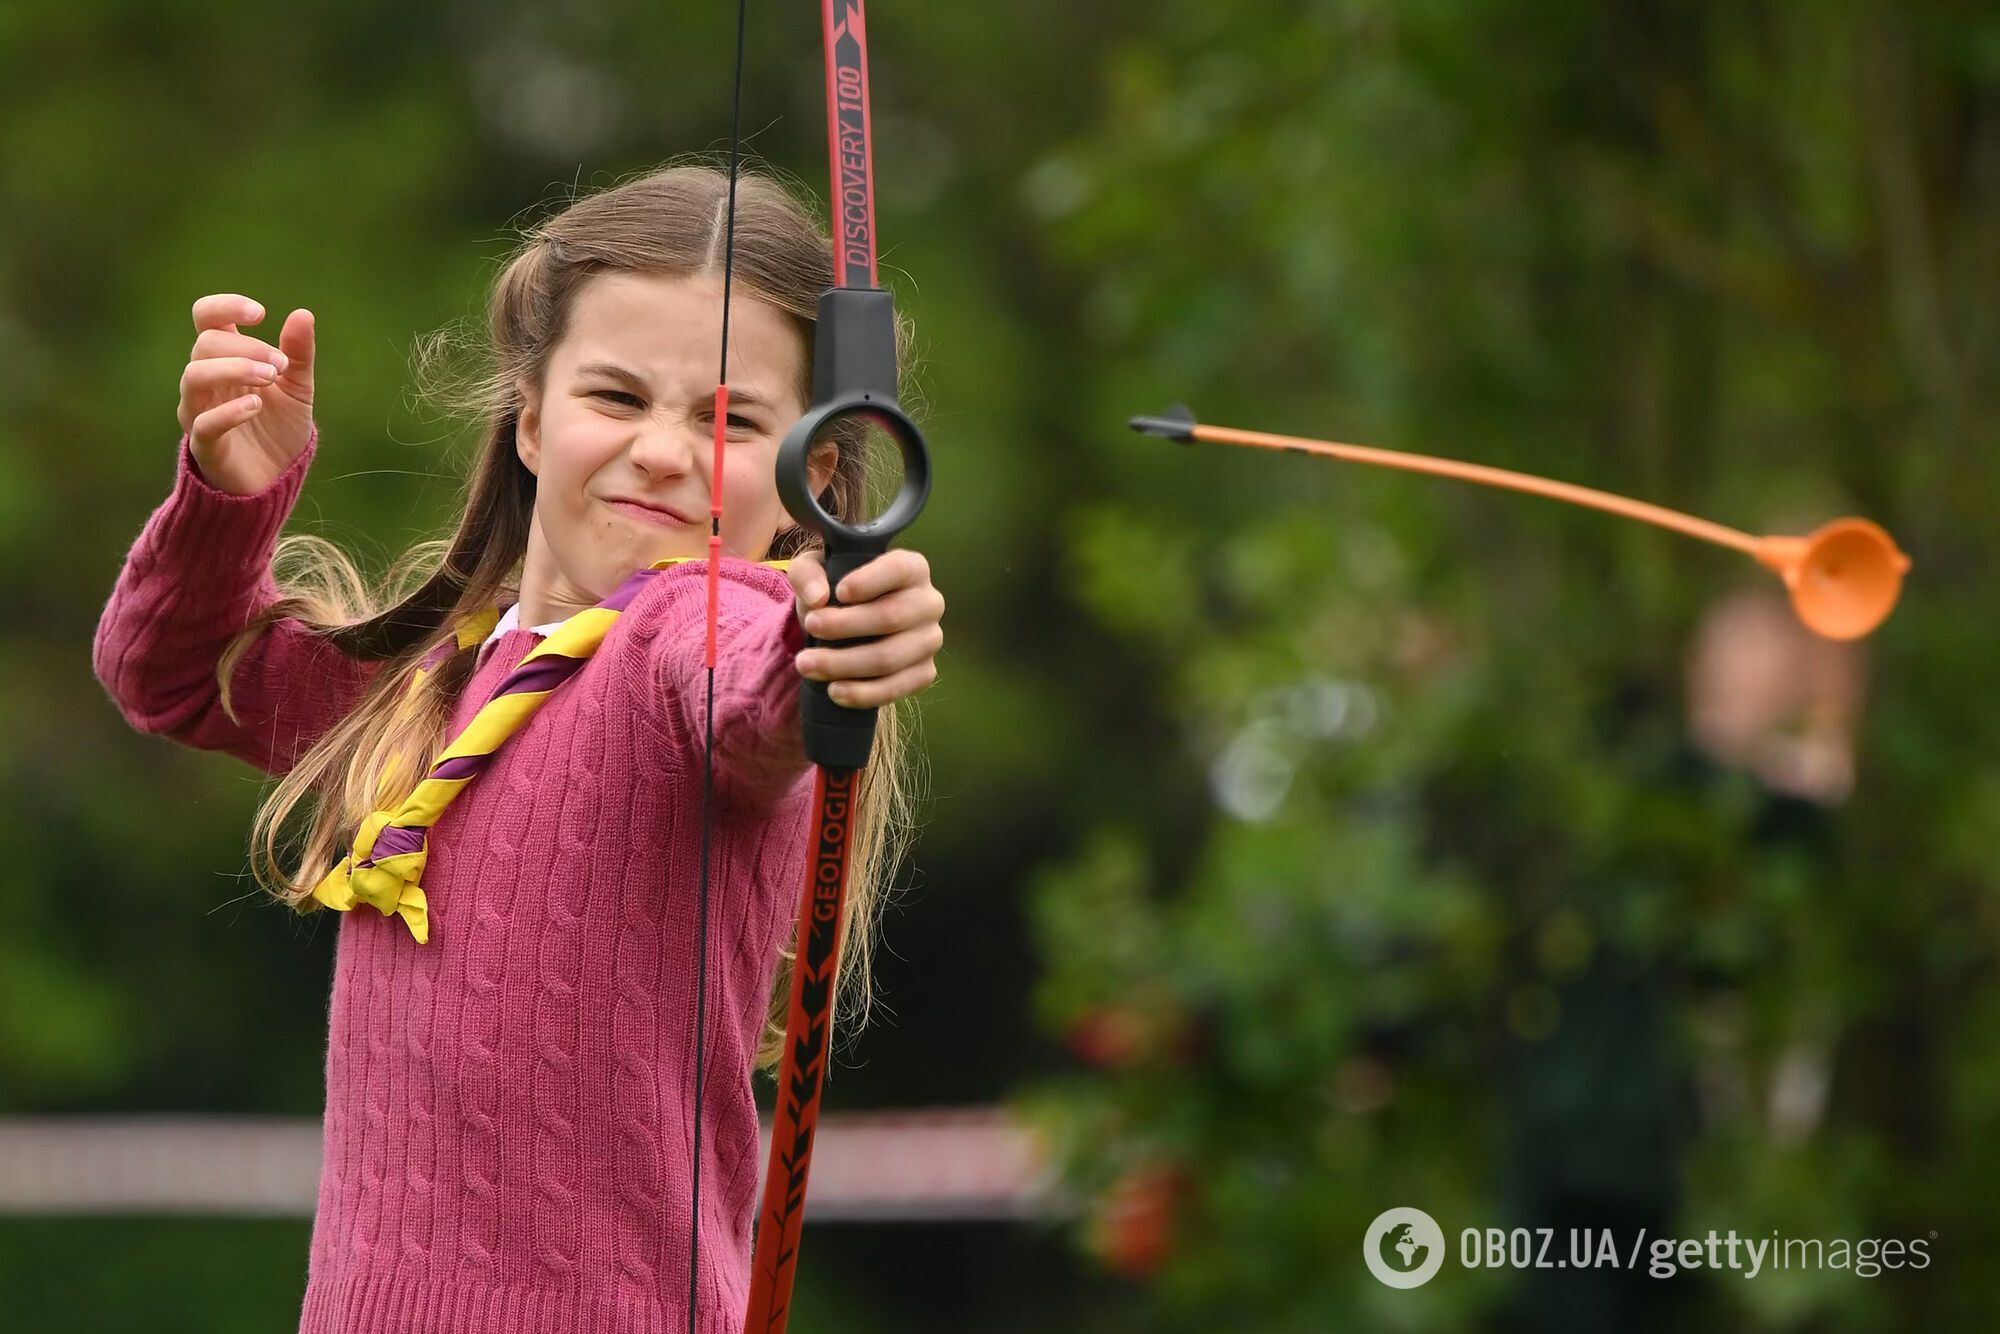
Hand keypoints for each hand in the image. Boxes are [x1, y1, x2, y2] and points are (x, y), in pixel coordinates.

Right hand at [177, 293, 316, 495]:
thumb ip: (298, 354)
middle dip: (246, 348)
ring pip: (194, 377)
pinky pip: (203, 424)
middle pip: (204, 344)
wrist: (277, 477)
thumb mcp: (298, 387)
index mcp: (224, 359)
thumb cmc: (280, 426)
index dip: (225, 306)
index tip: (259, 313)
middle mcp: (205, 381)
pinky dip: (229, 411)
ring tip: (270, 377)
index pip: (205, 317)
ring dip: (235, 369)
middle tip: (281, 366)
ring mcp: (199, 412)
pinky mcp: (204, 446)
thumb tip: (303, 314)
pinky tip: (256, 405)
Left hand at [787, 548, 944, 708]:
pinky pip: (896, 688)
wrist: (849, 628)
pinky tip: (834, 690)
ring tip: (806, 664)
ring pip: (888, 657)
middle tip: (809, 627)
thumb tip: (818, 599)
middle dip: (844, 626)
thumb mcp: (815, 571)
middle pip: (890, 617)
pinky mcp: (925, 672)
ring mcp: (930, 640)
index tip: (838, 593)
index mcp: (912, 568)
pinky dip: (862, 693)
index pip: (898, 570)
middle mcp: (930, 602)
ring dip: (843, 664)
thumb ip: (808, 574)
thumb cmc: (836, 590)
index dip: (868, 582)